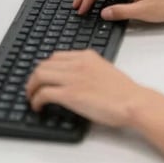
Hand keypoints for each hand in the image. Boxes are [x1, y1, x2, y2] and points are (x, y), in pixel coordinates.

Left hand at [26, 50, 149, 127]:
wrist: (132, 101)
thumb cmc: (124, 91)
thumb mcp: (104, 70)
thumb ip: (88, 70)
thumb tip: (75, 80)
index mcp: (86, 56)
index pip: (57, 56)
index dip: (45, 67)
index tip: (42, 77)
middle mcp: (77, 63)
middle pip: (44, 64)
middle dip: (34, 77)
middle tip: (32, 89)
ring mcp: (73, 78)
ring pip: (39, 75)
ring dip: (31, 88)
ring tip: (31, 98)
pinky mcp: (70, 94)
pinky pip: (43, 93)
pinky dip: (36, 100)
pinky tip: (37, 106)